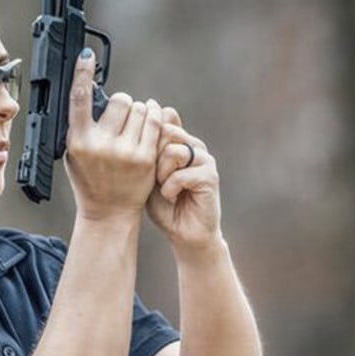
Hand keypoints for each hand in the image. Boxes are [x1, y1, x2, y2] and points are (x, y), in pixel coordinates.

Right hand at [64, 50, 161, 220]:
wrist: (109, 212)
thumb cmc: (90, 181)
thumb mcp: (74, 154)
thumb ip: (80, 127)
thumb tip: (88, 91)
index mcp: (78, 142)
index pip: (78, 99)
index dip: (82, 73)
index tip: (85, 56)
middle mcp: (101, 145)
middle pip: (120, 100)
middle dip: (124, 103)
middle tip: (122, 114)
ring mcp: (125, 152)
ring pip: (141, 109)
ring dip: (141, 110)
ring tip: (136, 122)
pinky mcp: (146, 158)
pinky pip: (155, 123)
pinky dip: (155, 116)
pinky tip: (152, 118)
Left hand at [146, 107, 221, 249]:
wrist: (184, 234)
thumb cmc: (164, 206)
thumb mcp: (149, 175)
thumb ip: (148, 151)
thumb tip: (143, 125)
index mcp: (181, 142)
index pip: (162, 121)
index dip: (148, 140)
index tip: (145, 164)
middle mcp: (195, 147)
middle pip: (166, 131)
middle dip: (153, 156)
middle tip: (154, 178)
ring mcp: (205, 160)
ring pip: (173, 151)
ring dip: (161, 174)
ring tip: (163, 189)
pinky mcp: (210, 177)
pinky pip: (181, 174)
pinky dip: (170, 189)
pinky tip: (171, 198)